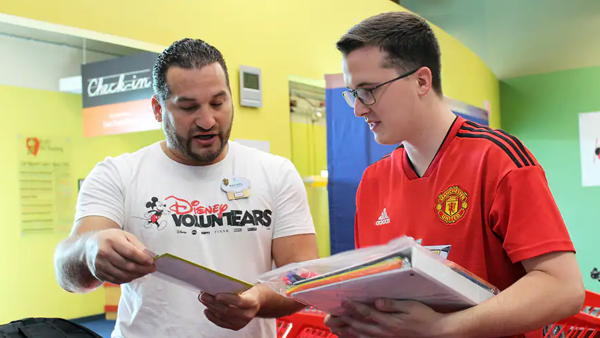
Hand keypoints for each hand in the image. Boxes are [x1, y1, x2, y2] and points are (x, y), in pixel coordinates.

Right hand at [84, 229, 155, 283]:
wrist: (90, 246)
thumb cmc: (111, 239)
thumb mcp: (124, 235)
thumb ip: (137, 245)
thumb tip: (149, 256)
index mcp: (112, 241)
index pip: (130, 252)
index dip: (143, 258)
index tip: (152, 261)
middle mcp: (104, 253)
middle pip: (127, 266)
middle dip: (142, 269)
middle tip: (152, 269)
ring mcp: (100, 265)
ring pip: (123, 275)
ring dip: (137, 275)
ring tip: (144, 272)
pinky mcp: (98, 274)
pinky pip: (116, 280)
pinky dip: (128, 279)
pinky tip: (134, 275)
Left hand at [199, 287, 261, 330]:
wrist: (256, 302)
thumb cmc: (248, 292)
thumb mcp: (245, 287)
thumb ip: (233, 288)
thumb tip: (215, 286)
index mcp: (252, 302)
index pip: (239, 301)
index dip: (228, 299)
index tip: (217, 295)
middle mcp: (248, 315)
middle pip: (228, 310)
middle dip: (213, 303)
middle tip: (203, 295)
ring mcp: (242, 322)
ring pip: (222, 317)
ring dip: (211, 308)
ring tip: (203, 299)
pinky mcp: (236, 327)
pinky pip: (221, 323)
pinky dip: (212, 317)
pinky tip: (207, 309)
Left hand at [325, 300, 448, 337]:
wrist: (436, 332)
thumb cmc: (425, 316)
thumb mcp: (410, 306)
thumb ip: (392, 304)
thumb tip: (377, 302)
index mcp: (390, 321)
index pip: (367, 313)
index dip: (354, 306)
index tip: (343, 301)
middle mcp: (386, 331)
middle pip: (361, 326)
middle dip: (346, 320)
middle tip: (334, 315)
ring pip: (363, 335)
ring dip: (349, 331)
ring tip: (337, 328)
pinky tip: (353, 335)